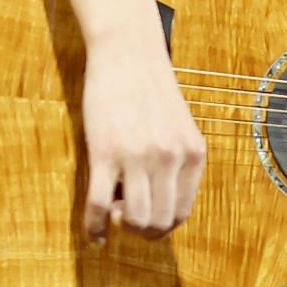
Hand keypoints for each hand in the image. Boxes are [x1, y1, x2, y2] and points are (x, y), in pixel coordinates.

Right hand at [79, 28, 206, 241]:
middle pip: (160, 222)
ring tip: (111, 213)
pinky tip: (93, 233)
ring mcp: (138, 157)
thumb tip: (162, 203)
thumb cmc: (151, 89)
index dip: (163, 225)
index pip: (183, 212)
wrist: (127, 53)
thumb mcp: (179, 127)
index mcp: (193, 153)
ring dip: (120, 227)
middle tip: (126, 217)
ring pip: (133, 219)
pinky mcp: (104, 152)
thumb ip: (177, 162)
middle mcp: (170, 158)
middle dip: (142, 231)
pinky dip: (94, 227)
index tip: (148, 219)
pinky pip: (98, 205)